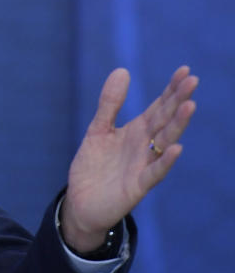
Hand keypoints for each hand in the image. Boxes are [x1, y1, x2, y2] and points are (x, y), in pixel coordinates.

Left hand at [61, 66, 197, 252]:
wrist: (80, 202)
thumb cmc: (93, 166)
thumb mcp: (98, 129)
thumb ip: (110, 103)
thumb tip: (122, 70)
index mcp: (136, 132)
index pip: (159, 107)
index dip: (171, 90)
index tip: (184, 70)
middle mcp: (144, 147)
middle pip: (165, 120)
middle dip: (178, 101)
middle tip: (192, 81)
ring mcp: (143, 165)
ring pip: (165, 142)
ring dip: (177, 125)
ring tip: (189, 105)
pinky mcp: (137, 186)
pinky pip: (154, 172)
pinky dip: (165, 160)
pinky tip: (176, 147)